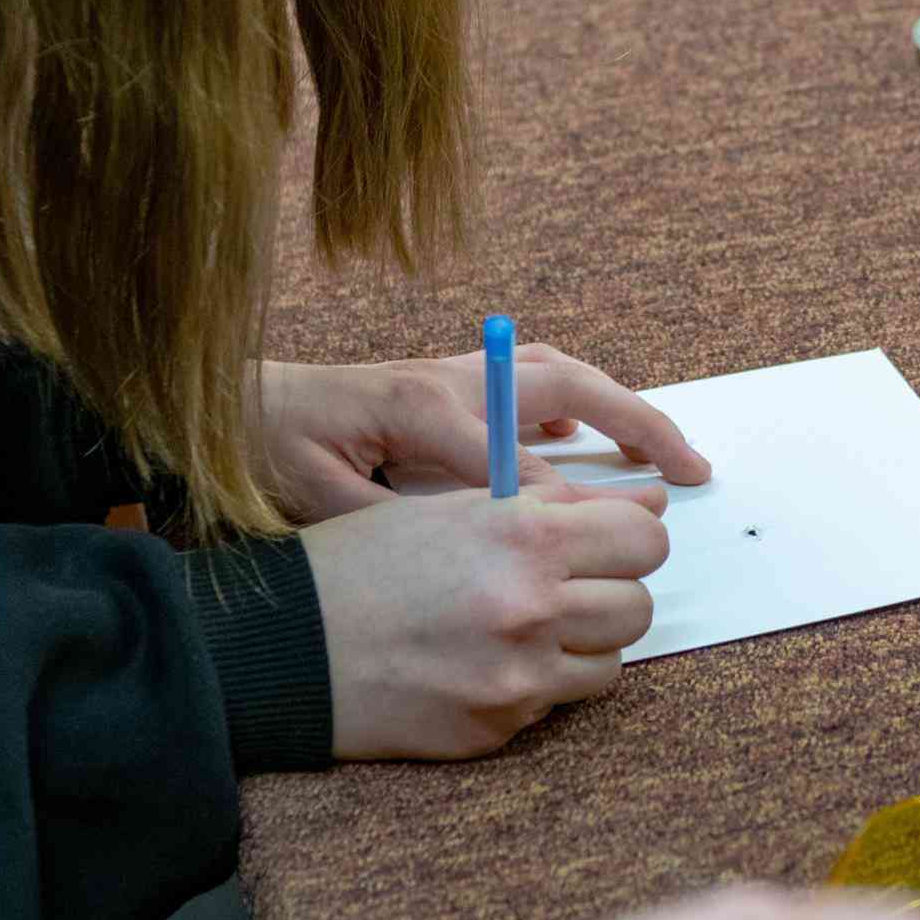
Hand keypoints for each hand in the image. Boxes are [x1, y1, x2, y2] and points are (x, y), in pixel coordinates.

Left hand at [255, 347, 710, 522]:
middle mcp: (448, 378)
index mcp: (419, 405)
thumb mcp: (320, 498)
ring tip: (663, 454)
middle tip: (689, 470)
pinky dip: (578, 405)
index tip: (591, 546)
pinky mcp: (448, 381)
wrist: (229, 405)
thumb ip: (398, 514)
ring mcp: (453, 373)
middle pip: (565, 387)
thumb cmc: (267, 454)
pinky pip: (534, 383)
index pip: (515, 461)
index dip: (554, 506)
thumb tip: (486, 527)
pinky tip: (594, 444)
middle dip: (635, 424)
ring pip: (557, 375)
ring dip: (617, 407)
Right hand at [303, 485, 669, 757]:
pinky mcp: (499, 727)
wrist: (286, 648)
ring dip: (584, 642)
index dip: (631, 537)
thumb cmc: (364, 563)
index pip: (644, 537)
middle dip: (611, 592)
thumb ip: (558, 505)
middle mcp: (530, 607)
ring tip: (525, 625)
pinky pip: (558, 702)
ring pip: (612, 661)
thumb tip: (652, 500)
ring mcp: (518, 675)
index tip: (608, 542)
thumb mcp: (455, 508)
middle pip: (638, 604)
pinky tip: (486, 661)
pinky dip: (540, 683)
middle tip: (564, 585)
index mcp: (523, 536)